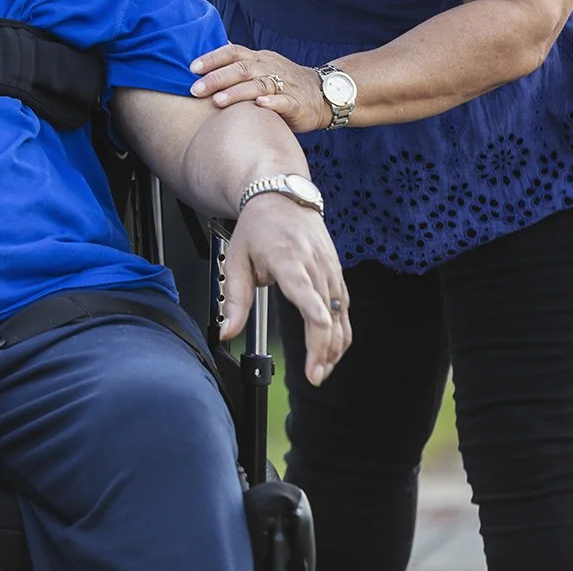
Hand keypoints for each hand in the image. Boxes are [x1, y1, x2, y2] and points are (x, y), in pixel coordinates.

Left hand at [190, 45, 327, 132]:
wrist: (323, 94)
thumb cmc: (283, 82)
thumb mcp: (261, 68)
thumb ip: (237, 66)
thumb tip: (207, 62)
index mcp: (259, 59)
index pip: (233, 52)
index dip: (213, 58)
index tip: (192, 68)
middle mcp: (269, 68)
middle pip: (241, 68)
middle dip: (216, 78)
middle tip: (195, 90)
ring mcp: (284, 84)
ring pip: (259, 84)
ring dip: (237, 92)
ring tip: (218, 101)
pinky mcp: (297, 103)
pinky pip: (284, 100)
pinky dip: (272, 102)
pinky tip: (260, 105)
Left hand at [219, 194, 351, 385]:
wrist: (282, 196)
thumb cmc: (259, 227)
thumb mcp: (237, 258)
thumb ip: (234, 299)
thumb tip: (227, 332)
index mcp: (287, 258)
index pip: (306, 289)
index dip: (316, 314)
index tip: (320, 335)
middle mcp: (314, 264)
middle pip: (327, 312)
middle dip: (323, 348)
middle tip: (314, 376)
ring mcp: (330, 269)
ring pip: (341, 315)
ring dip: (334, 346)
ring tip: (321, 371)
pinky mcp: (337, 274)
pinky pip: (345, 309)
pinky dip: (341, 333)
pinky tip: (332, 352)